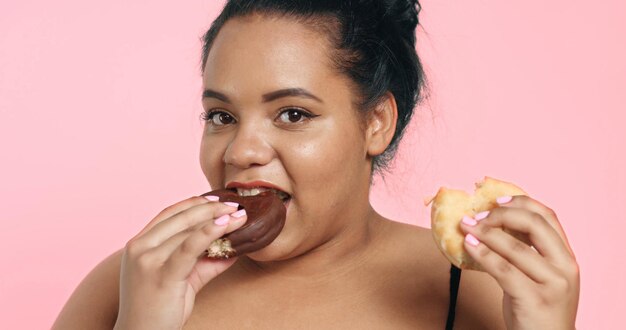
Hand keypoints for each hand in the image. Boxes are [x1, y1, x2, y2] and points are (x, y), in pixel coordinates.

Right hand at [114, 196, 246, 329]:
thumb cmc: (159, 310)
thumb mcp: (183, 279)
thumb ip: (205, 261)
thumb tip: (234, 247)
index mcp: (138, 244)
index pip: (169, 213)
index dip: (195, 203)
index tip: (217, 199)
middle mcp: (139, 247)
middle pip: (180, 217)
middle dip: (211, 208)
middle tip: (236, 205)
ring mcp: (147, 260)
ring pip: (187, 230)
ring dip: (217, 219)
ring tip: (239, 216)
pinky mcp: (161, 274)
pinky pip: (189, 247)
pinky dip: (209, 233)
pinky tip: (225, 225)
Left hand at [459, 195, 579, 329]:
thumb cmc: (537, 310)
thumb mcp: (537, 276)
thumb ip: (524, 252)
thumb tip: (489, 224)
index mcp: (567, 257)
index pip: (549, 217)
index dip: (522, 202)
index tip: (496, 199)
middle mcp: (566, 267)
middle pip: (535, 225)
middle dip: (502, 214)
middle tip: (476, 215)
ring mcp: (554, 284)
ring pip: (516, 248)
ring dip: (486, 232)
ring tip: (465, 226)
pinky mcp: (536, 299)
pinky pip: (504, 270)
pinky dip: (483, 253)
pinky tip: (468, 245)